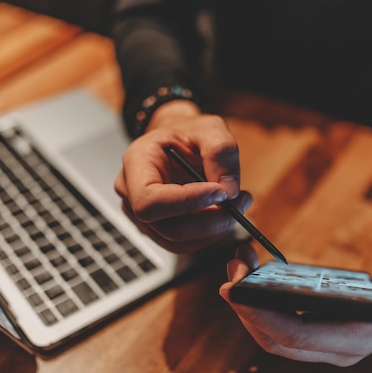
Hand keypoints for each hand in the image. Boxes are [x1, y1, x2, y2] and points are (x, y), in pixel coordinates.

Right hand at [115, 100, 251, 252]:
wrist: (179, 142)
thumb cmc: (189, 133)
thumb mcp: (210, 128)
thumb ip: (221, 151)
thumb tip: (229, 191)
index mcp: (136, 162)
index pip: (150, 200)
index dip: (187, 202)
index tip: (221, 192)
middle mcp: (131, 193)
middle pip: (167, 227)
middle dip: (210, 220)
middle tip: (240, 201)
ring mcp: (140, 215)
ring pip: (177, 241)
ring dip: (213, 229)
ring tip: (236, 204)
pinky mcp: (157, 229)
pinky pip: (183, 244)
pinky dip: (209, 234)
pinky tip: (223, 213)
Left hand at [219, 243, 371, 365]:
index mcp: (356, 341)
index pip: (297, 337)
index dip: (262, 316)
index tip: (236, 291)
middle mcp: (335, 348)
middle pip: (276, 339)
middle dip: (246, 309)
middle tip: (230, 273)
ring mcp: (325, 340)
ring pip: (273, 332)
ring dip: (249, 304)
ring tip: (237, 266)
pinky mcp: (318, 326)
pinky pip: (280, 320)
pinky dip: (261, 300)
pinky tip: (253, 273)